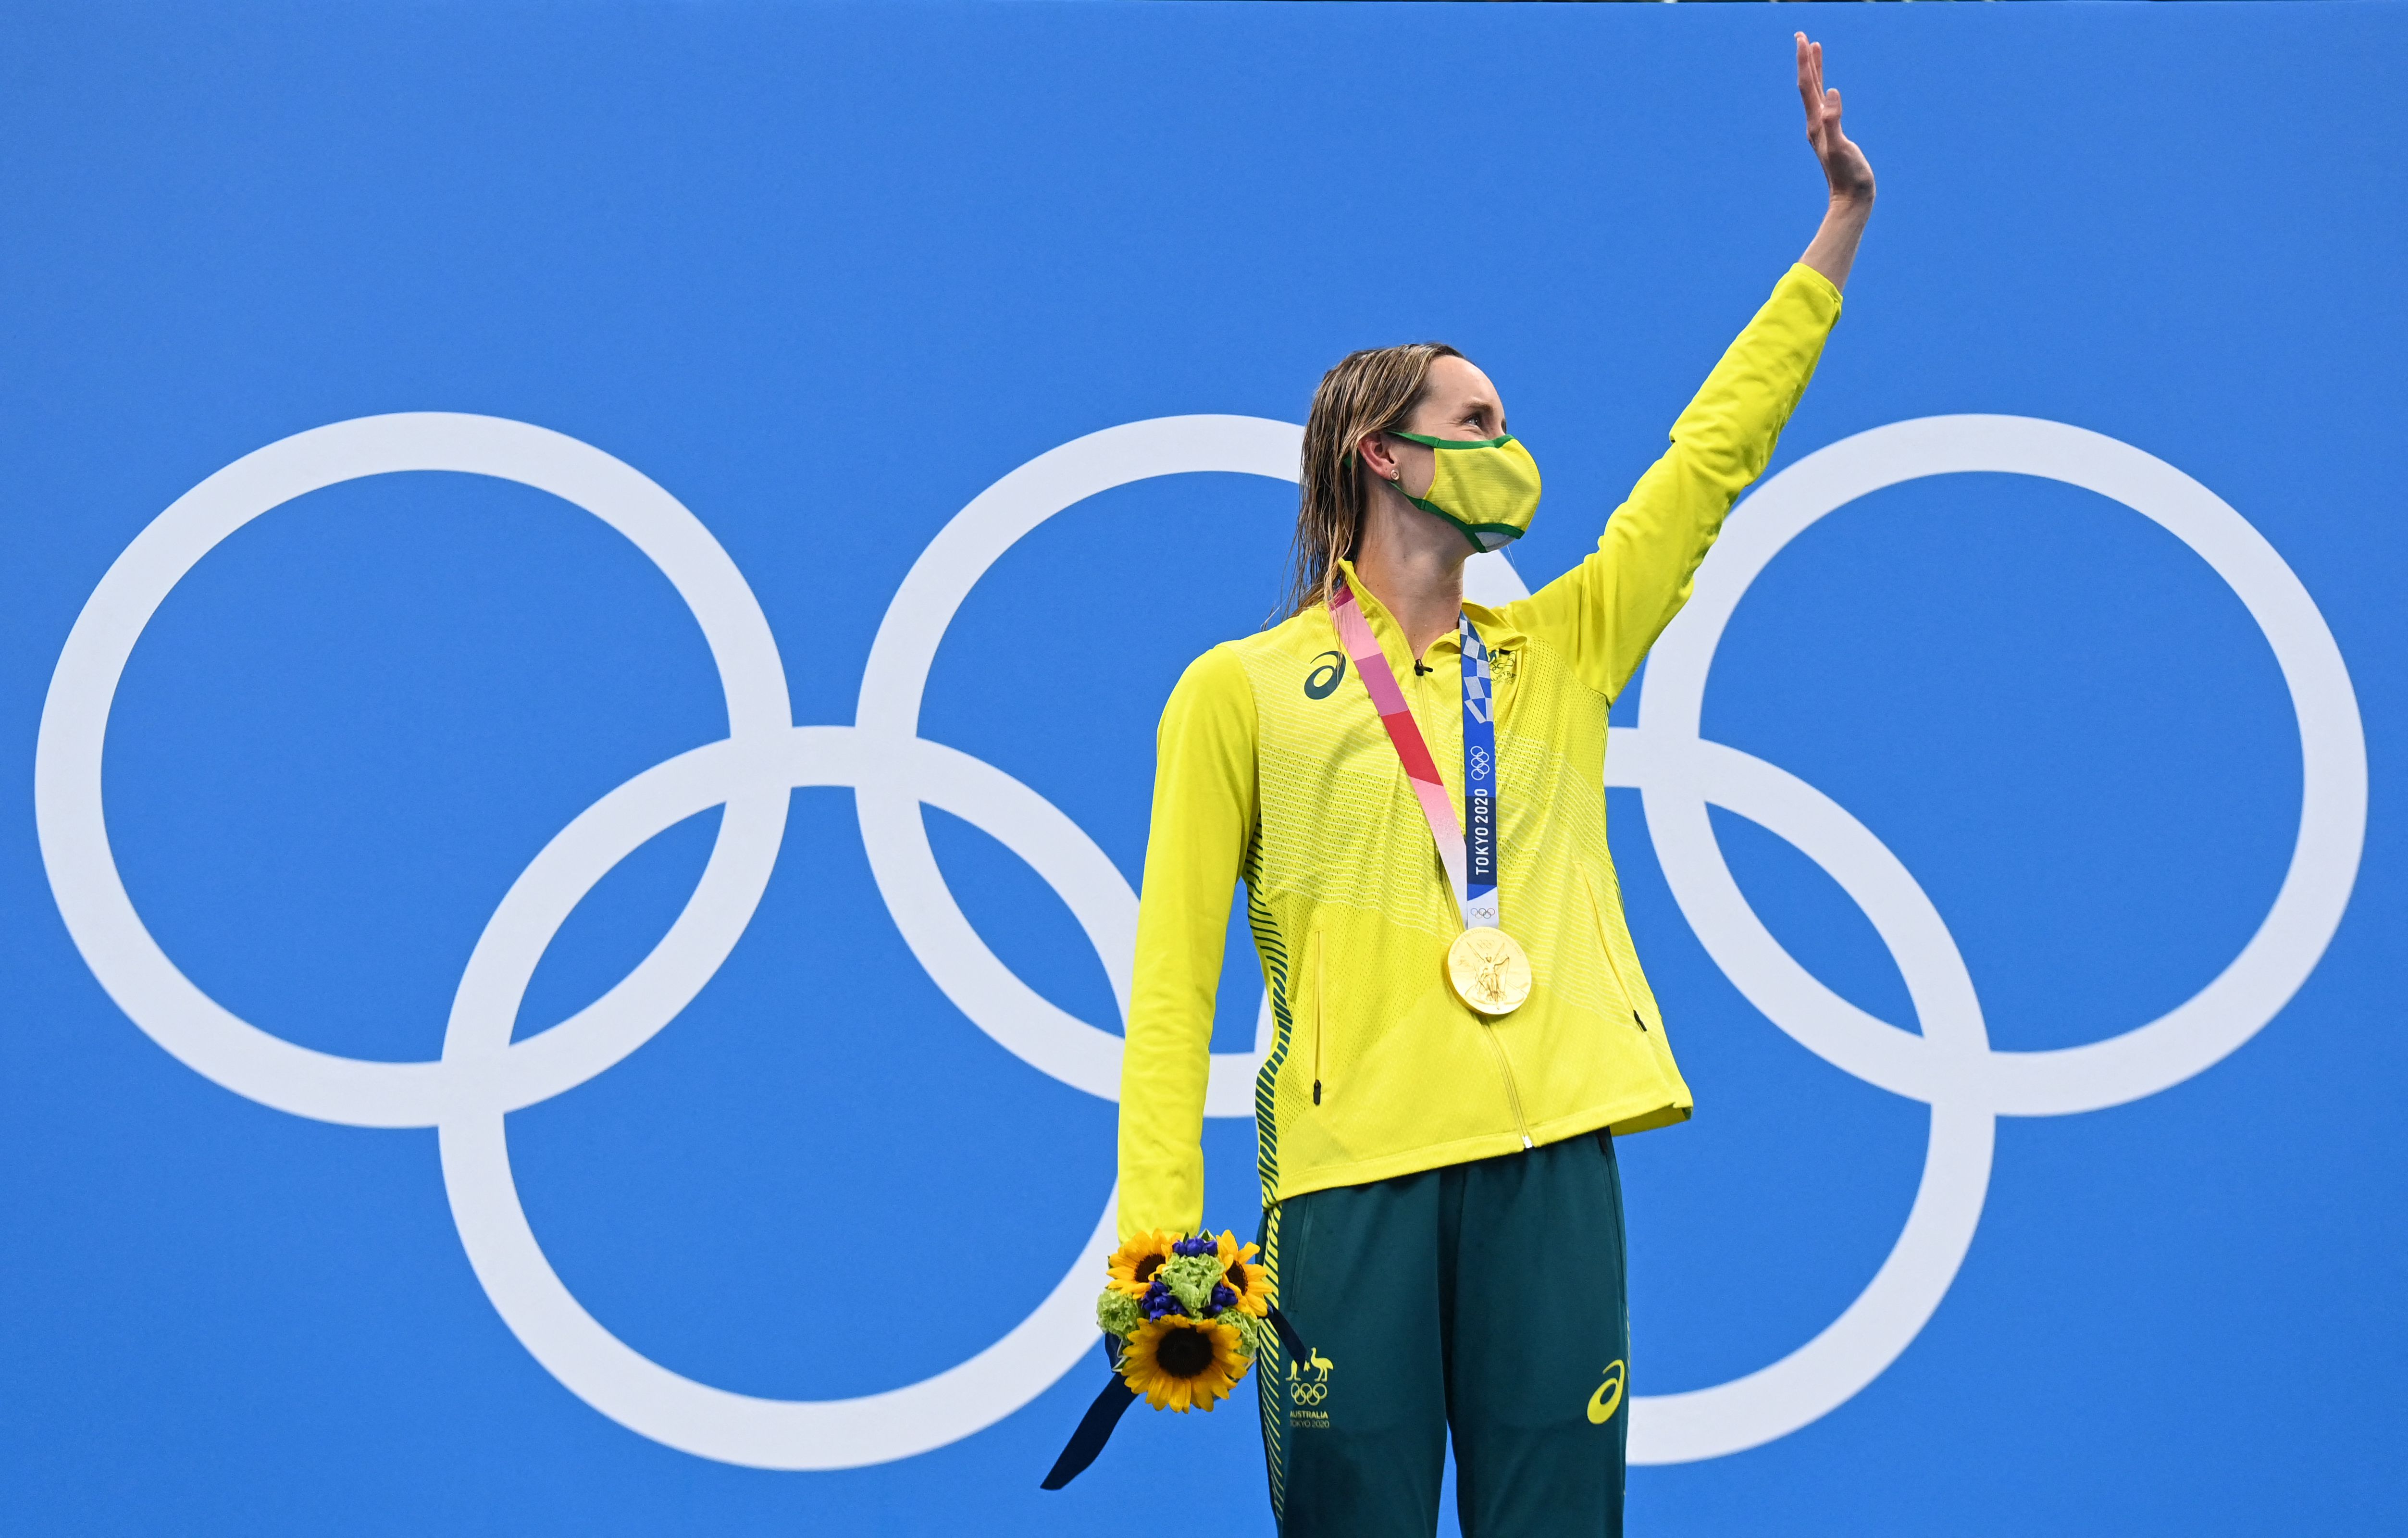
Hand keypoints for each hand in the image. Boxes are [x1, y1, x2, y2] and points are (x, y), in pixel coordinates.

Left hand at [1797, 33, 1873, 206]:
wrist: (1851, 199)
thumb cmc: (1849, 175)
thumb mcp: (1841, 147)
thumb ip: (1834, 121)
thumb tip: (1831, 92)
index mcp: (1816, 123)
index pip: (1807, 86)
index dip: (1805, 61)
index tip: (1803, 39)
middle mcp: (1815, 124)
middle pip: (1808, 85)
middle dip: (1805, 60)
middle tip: (1803, 36)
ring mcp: (1822, 129)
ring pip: (1816, 93)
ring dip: (1814, 70)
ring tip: (1815, 50)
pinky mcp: (1832, 134)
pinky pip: (1825, 104)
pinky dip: (1824, 88)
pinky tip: (1827, 86)